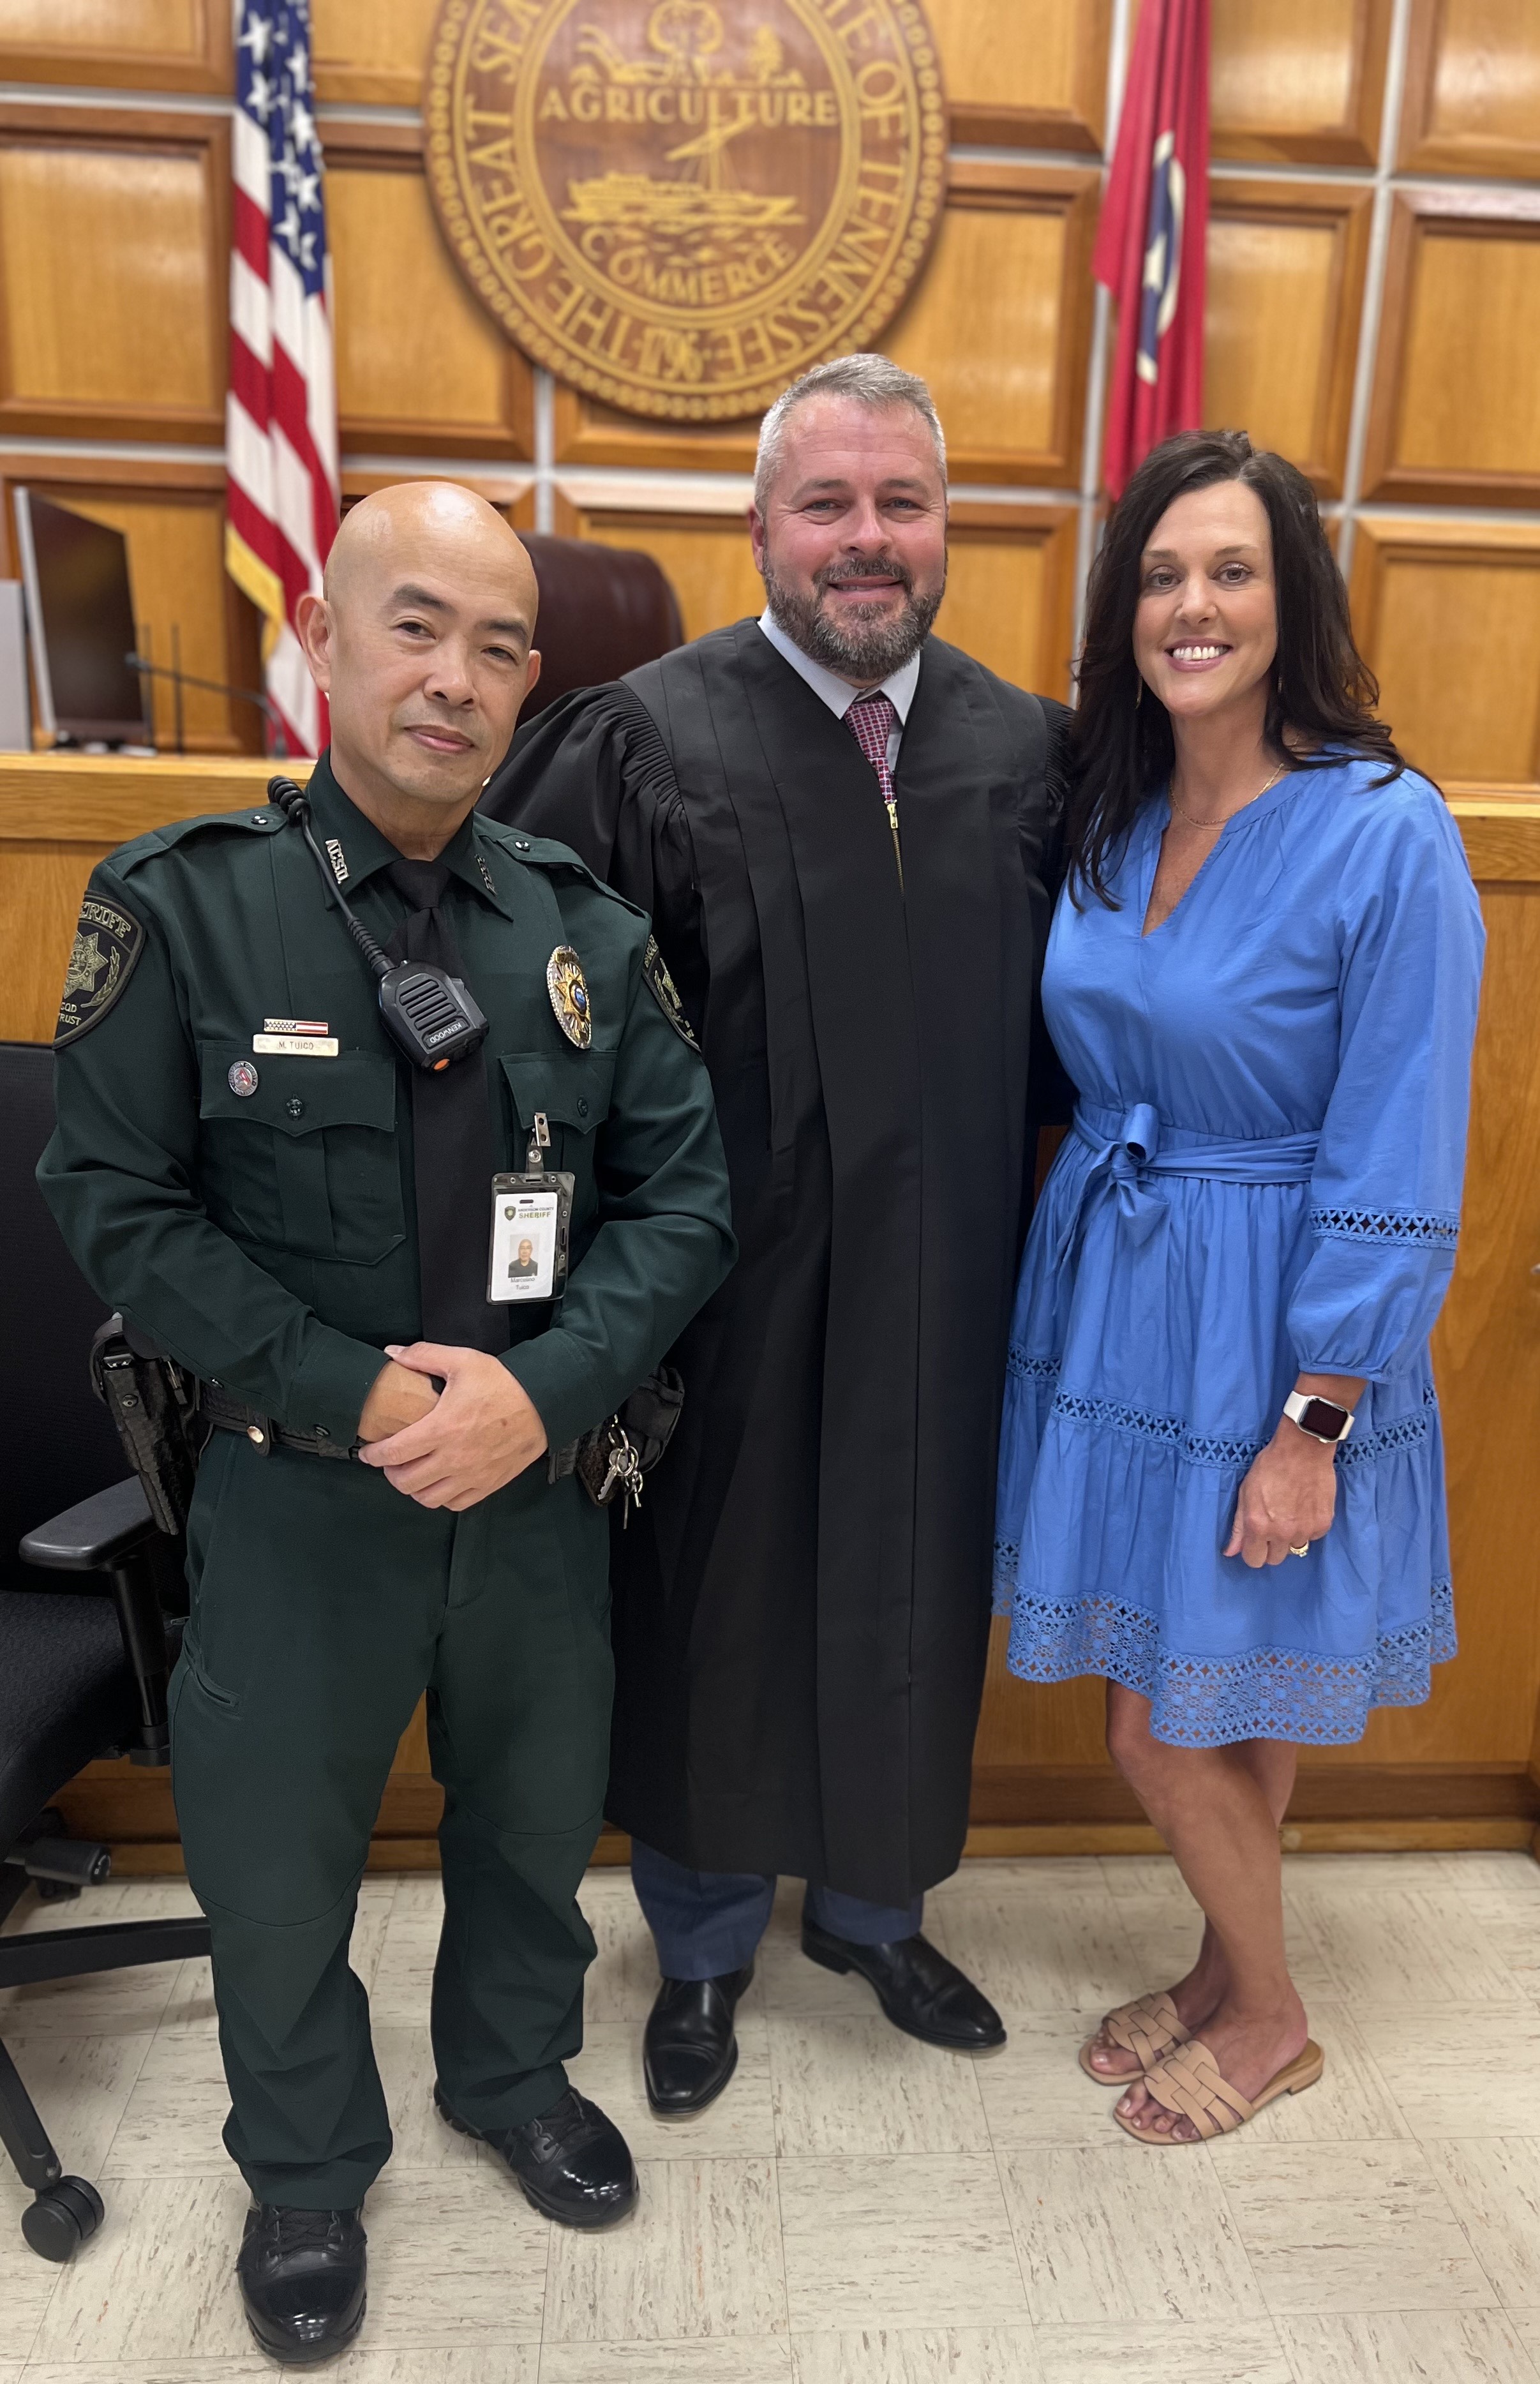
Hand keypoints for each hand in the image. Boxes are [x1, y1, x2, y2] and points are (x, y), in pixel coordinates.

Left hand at [357, 1342, 547, 1509]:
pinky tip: (439, 1482)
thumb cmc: (502, 1382)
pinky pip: (454, 1503)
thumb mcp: (463, 1360)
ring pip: (427, 1498)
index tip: (368, 1452)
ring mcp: (471, 1475)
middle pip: (406, 1482)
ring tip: (413, 1473)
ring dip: (413, 1488)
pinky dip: (440, 1497)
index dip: (374, 1456)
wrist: (543, 1403)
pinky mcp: (488, 1484)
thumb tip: (392, 1353)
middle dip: (391, 1473)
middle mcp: (454, 1457)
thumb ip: (424, 1356)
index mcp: (442, 1428)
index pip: (394, 1453)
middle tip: (391, 1461)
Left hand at [1224, 1419, 1338, 1567]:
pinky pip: (1312, 1537)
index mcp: (1258, 1526)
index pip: (1254, 1560)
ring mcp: (1305, 1530)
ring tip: (1290, 1512)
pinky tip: (1304, 1508)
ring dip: (1290, 1537)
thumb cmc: (1270, 1467)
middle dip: (1271, 1547)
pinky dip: (1308, 1527)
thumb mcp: (1246, 1493)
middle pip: (1275, 1559)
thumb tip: (1231, 1552)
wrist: (1303, 1449)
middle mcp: (1282, 1533)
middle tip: (1273, 1525)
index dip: (1253, 1552)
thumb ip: (1238, 1526)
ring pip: (1294, 1548)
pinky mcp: (1323, 1524)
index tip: (1255, 1542)